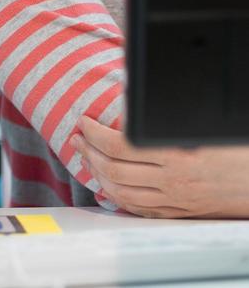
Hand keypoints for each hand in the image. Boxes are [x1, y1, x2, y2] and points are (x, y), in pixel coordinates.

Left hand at [74, 116, 248, 218]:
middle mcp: (173, 182)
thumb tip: (133, 96)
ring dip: (96, 173)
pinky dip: (116, 197)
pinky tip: (106, 185)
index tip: (84, 121)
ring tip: (85, 157)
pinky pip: (139, 208)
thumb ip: (166, 119)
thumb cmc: (237, 152)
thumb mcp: (202, 129)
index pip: (120, 144)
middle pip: (114, 169)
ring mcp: (175, 201)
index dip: (94, 132)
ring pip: (121, 192)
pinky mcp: (179, 213)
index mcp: (177, 156)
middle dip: (88, 151)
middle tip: (77, 138)